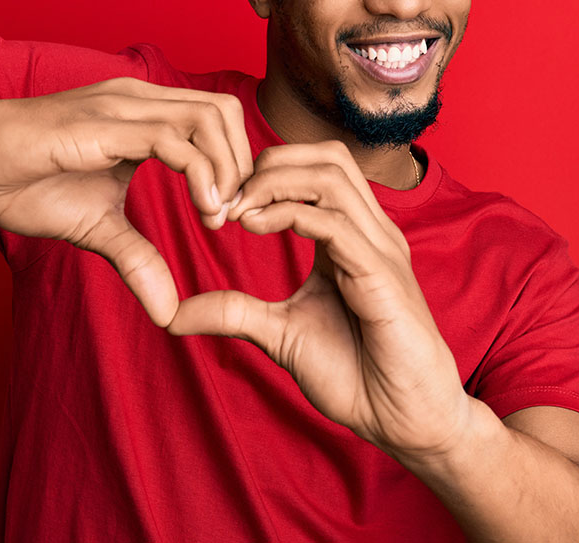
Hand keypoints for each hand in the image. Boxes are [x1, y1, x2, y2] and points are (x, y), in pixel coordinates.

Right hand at [0, 77, 252, 325]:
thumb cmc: (21, 181)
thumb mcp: (94, 228)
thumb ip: (136, 258)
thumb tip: (168, 311)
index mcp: (142, 115)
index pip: (217, 121)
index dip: (237, 166)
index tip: (230, 218)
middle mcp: (138, 101)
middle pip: (224, 112)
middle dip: (245, 165)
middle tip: (234, 217)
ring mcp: (120, 107)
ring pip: (207, 119)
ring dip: (228, 170)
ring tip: (218, 217)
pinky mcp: (101, 124)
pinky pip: (170, 138)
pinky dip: (201, 173)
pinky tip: (204, 209)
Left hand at [168, 140, 473, 460]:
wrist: (405, 421)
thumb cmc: (357, 375)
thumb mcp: (280, 334)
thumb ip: (235, 312)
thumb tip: (173, 314)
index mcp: (351, 236)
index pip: (314, 168)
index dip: (263, 172)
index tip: (220, 204)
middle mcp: (371, 232)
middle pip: (325, 156)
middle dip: (268, 164)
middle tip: (225, 198)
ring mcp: (381, 250)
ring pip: (331, 177)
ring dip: (274, 182)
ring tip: (236, 210)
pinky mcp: (383, 277)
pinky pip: (337, 224)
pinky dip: (290, 214)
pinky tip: (254, 228)